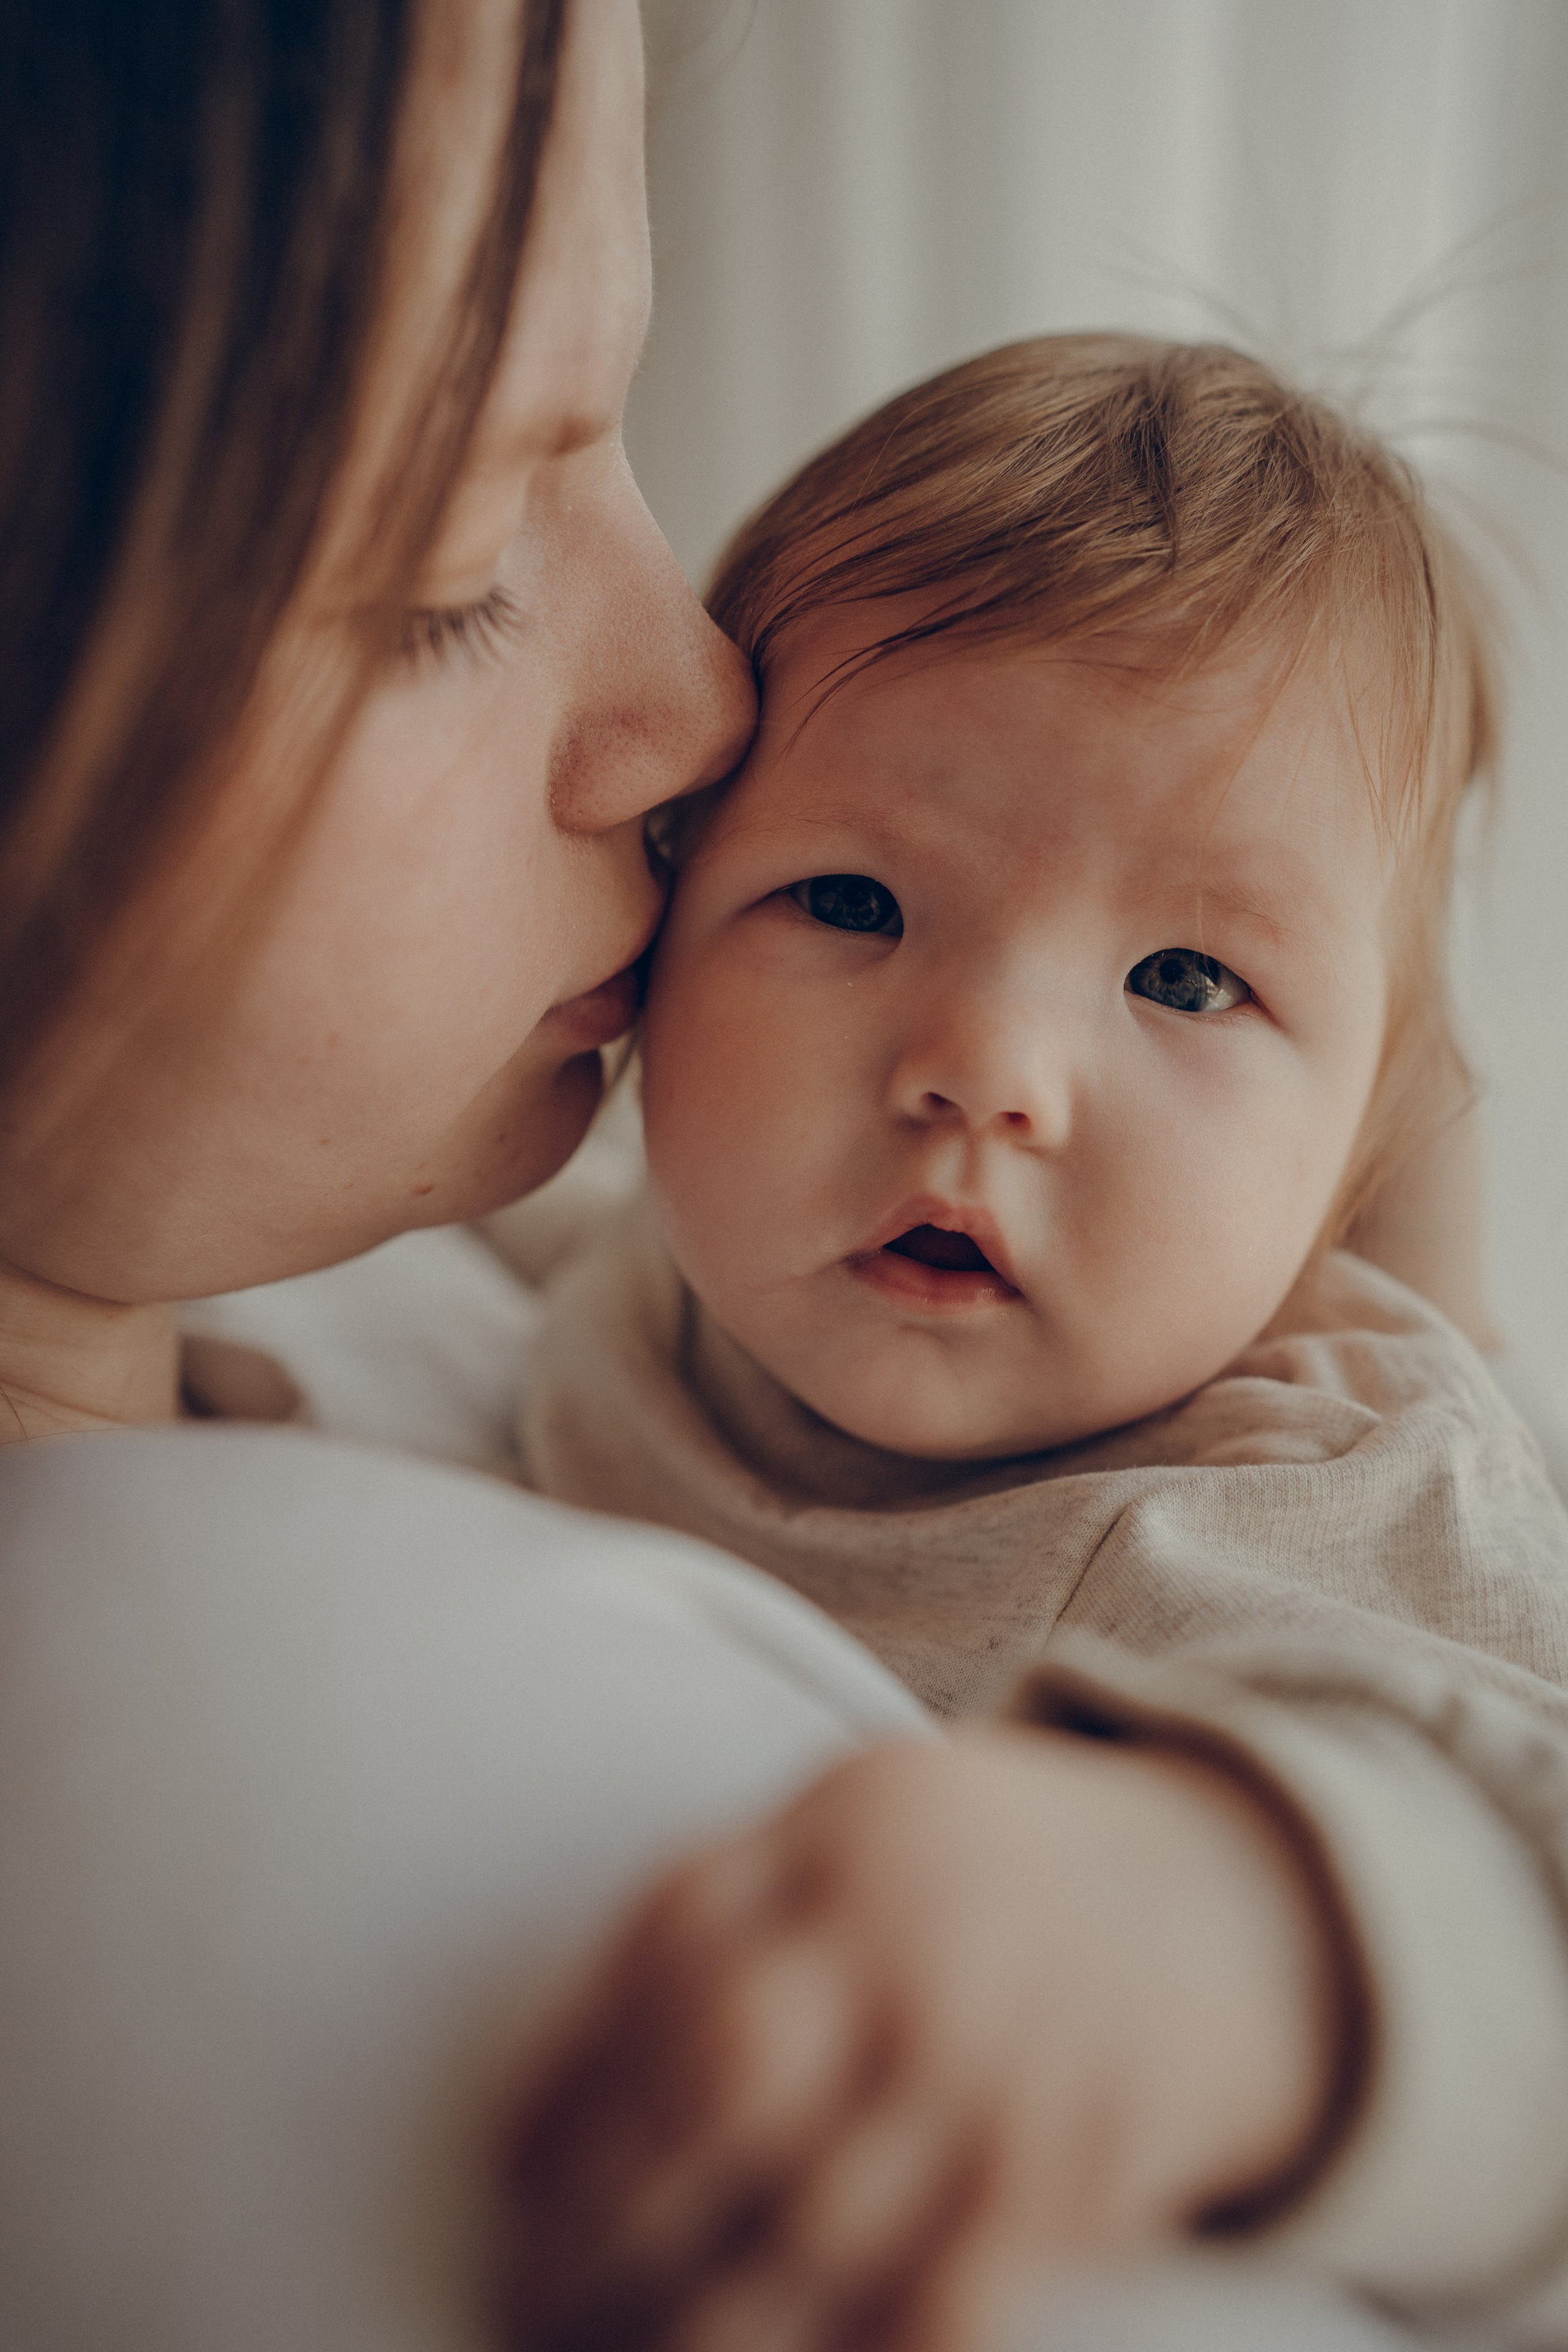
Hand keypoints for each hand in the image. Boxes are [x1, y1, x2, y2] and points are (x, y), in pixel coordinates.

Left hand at [496, 1728, 1334, 2351]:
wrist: (1239, 1904)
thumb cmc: (999, 1872)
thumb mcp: (871, 1816)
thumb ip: (736, 1900)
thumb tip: (556, 2066)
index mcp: (848, 1827)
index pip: (663, 1953)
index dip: (564, 2077)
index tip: (501, 2173)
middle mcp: (914, 1937)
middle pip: (717, 2081)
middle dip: (598, 2213)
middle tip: (521, 2300)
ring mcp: (993, 2061)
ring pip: (806, 2227)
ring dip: (687, 2330)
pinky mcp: (1064, 2179)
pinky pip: (929, 2312)